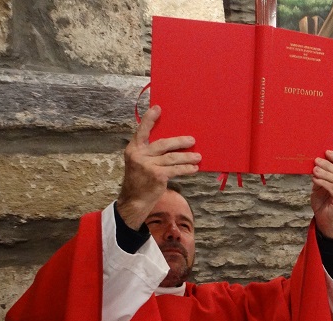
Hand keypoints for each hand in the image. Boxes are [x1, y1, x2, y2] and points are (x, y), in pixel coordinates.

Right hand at [117, 105, 200, 228]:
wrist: (134, 200)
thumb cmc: (140, 179)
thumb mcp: (140, 162)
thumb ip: (150, 152)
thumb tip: (172, 143)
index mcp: (134, 148)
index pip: (142, 131)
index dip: (149, 119)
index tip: (158, 108)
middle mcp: (139, 155)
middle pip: (163, 144)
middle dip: (179, 142)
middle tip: (192, 140)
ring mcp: (147, 165)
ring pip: (172, 157)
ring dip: (187, 157)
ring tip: (198, 156)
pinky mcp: (157, 175)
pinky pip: (176, 169)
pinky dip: (186, 169)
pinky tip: (194, 168)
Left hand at [311, 151, 332, 238]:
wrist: (324, 221)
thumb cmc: (322, 204)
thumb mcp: (318, 187)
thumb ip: (318, 177)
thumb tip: (313, 166)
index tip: (326, 151)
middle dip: (327, 164)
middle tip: (316, 160)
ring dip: (324, 173)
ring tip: (314, 170)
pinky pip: (332, 188)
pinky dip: (323, 183)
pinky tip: (316, 180)